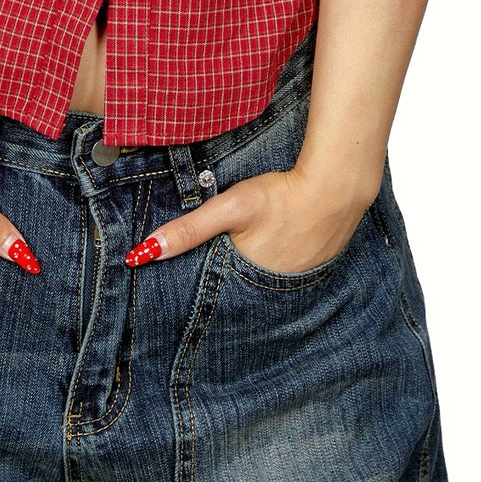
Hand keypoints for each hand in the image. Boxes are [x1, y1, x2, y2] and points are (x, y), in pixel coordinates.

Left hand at [123, 165, 372, 274]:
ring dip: (247, 278)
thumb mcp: (230, 208)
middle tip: (212, 268)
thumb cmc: (281, 196)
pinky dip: (272, 269)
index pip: (210, 292)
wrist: (335, 189)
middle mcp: (268, 290)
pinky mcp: (311, 272)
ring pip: (259, 286)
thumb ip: (189, 230)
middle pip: (235, 291)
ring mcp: (292, 284)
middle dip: (220, 283)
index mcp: (243, 278)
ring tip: (242, 259)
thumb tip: (144, 253)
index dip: (195, 285)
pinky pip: (282, 279)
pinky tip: (272, 251)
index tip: (177, 286)